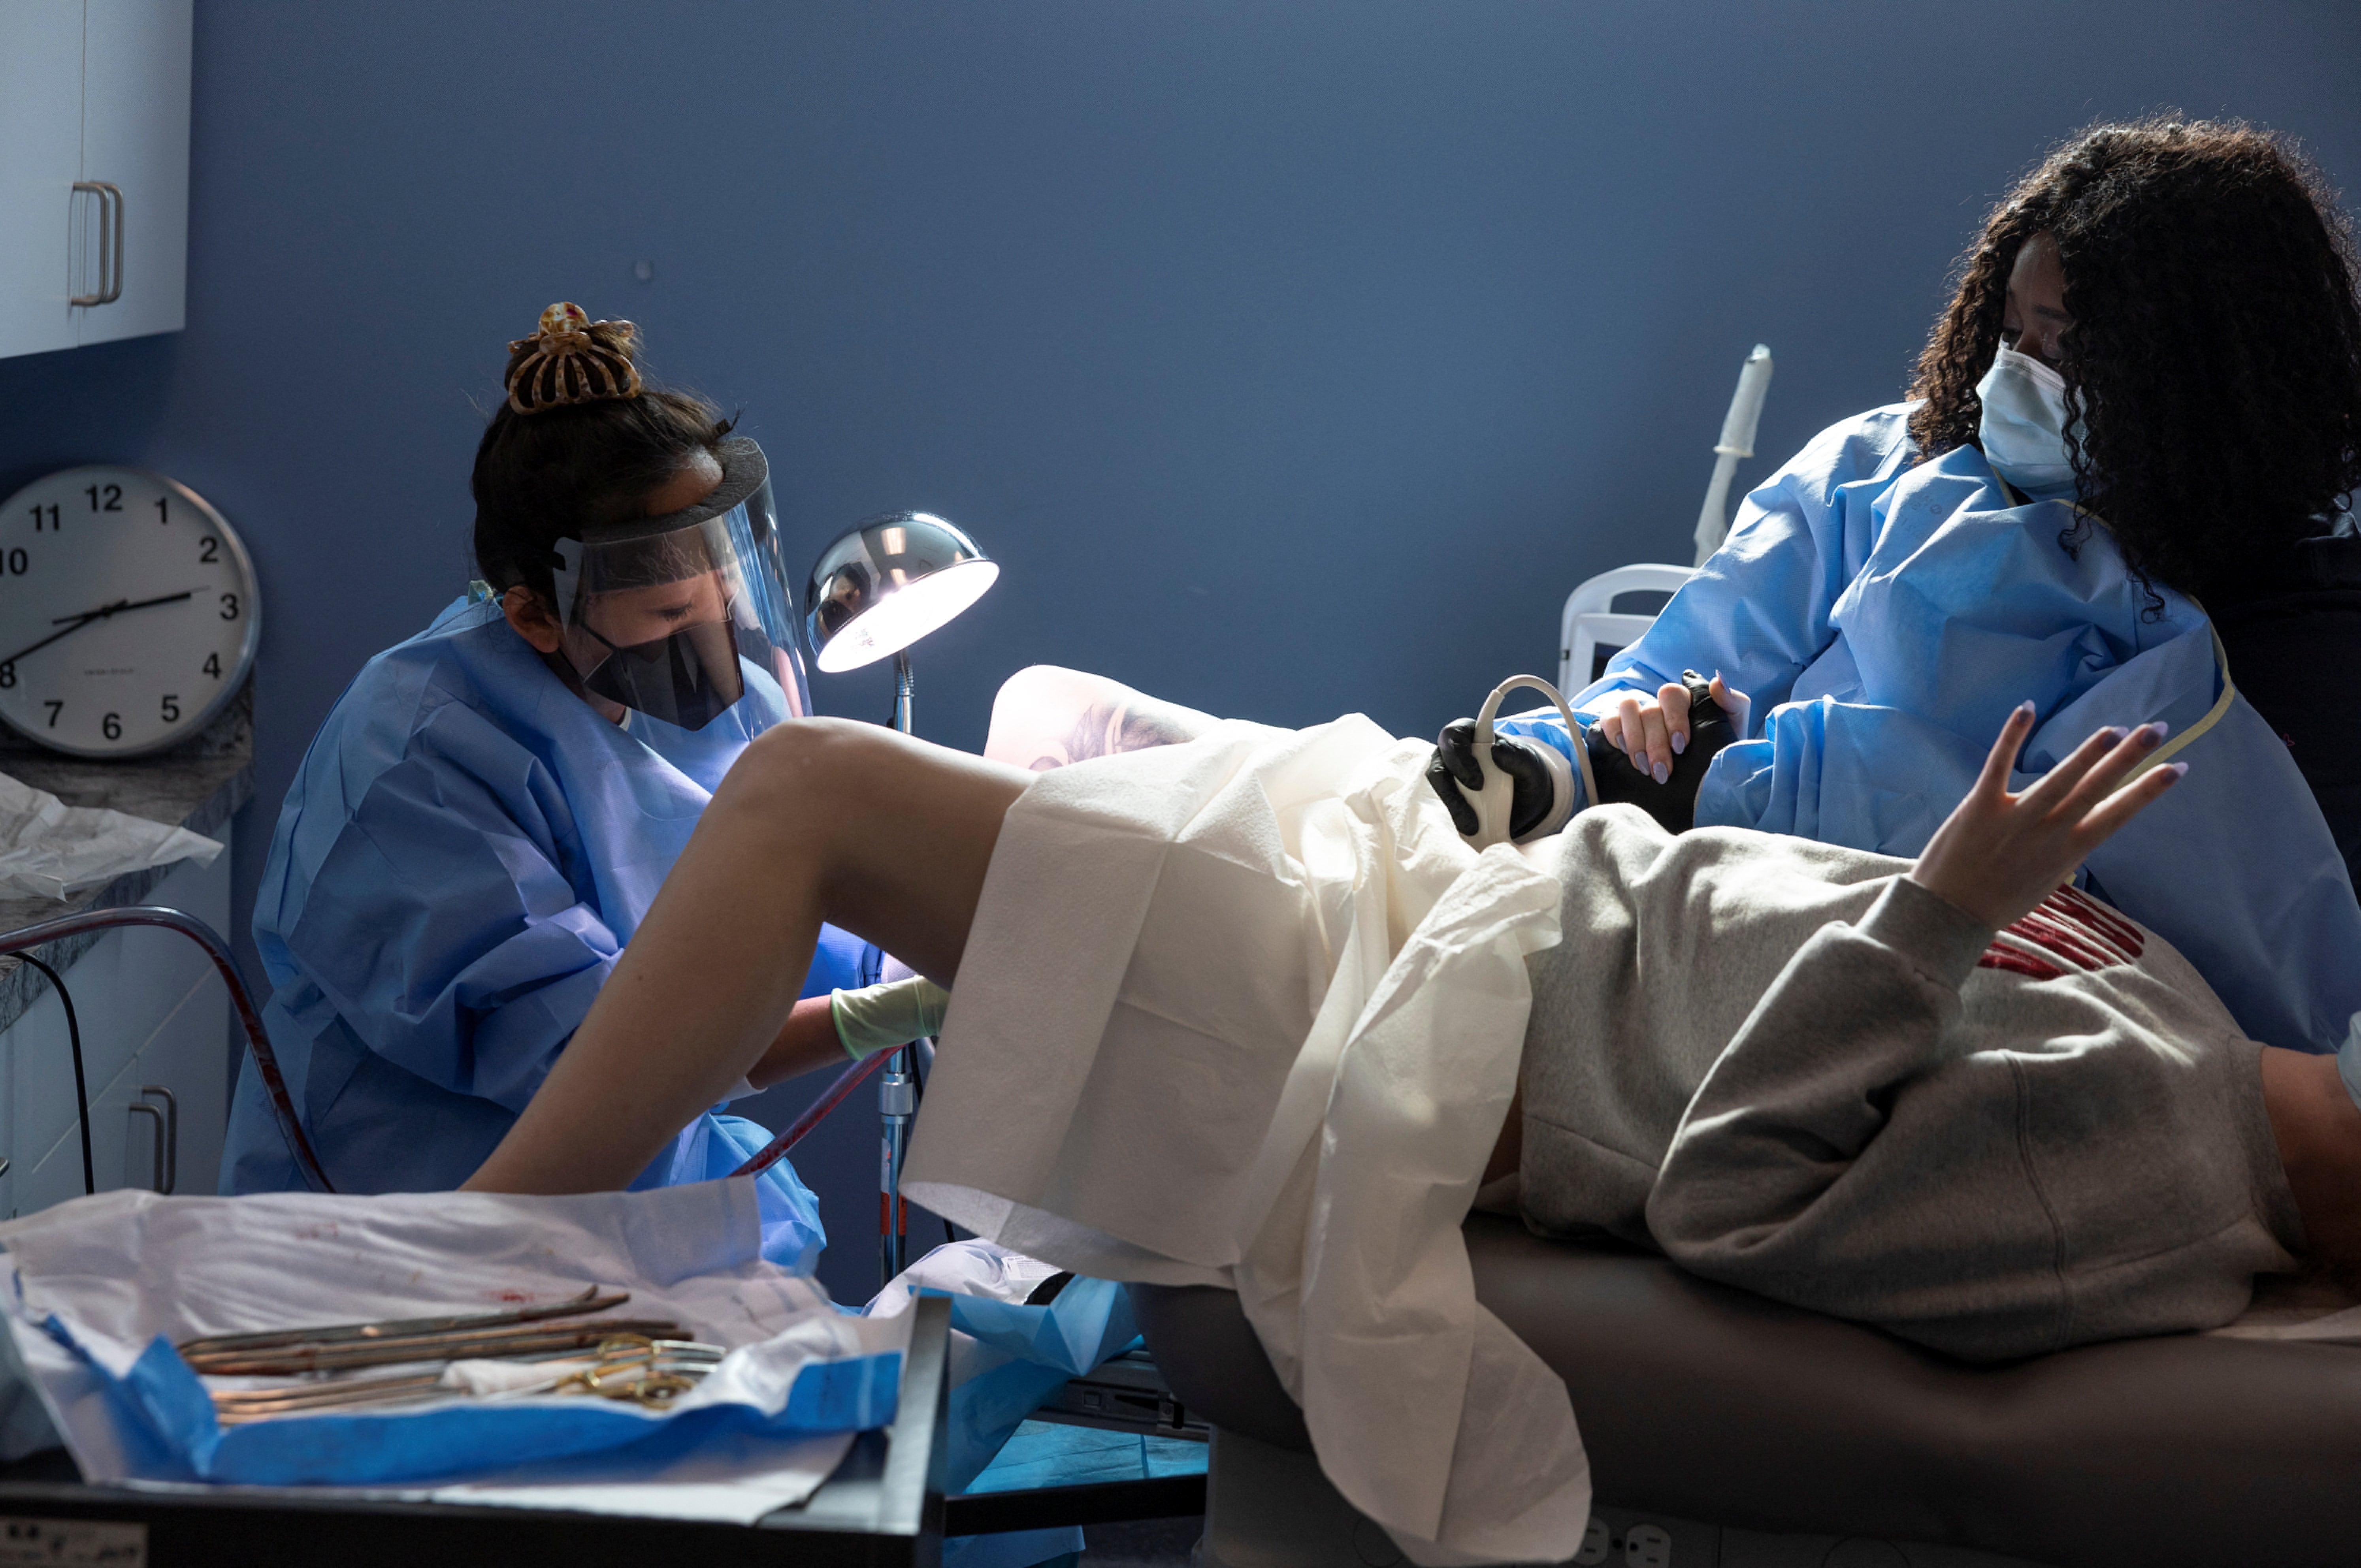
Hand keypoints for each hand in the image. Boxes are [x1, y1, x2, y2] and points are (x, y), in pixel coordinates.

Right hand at [1428, 721, 1568, 840]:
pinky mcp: (1445, 801)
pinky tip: (1466, 832)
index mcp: (1470, 737)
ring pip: (1435, 789)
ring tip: (1471, 828)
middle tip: (1475, 806)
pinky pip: (1438, 808)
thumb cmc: (1525, 775)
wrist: (1525, 802)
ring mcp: (1447, 779)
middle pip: (1437, 764)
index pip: (1453, 735)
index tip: (1477, 782)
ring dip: (1451, 807)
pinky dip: (1450, 819)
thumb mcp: (1530, 767)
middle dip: (1452, 788)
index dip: (1459, 755)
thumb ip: (1517, 756)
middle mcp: (1452, 756)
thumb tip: (1497, 750)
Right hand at [1597, 675, 1750, 783]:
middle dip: (1655, 742)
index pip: (1671, 693)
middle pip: (1648, 707)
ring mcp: (1635, 722)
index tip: (1681, 746)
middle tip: (1663, 771)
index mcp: (1683, 706)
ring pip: (1625, 707)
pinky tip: (1624, 753)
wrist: (1695, 801)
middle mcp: (1657, 711)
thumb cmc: (1715, 767)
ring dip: (1633, 738)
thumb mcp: (1732, 736)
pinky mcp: (1616, 736)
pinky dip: (1612, 732)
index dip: (1674, 717)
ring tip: (1643, 768)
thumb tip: (1714, 680)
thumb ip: (1733, 703)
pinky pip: (1606, 720)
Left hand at [1909, 703, 2182, 929]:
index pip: (2120, 814)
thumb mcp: (2047, 879)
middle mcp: (2049, 833)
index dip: (2150, 789)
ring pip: (2059, 780)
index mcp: (2070, 851)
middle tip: (2158, 728)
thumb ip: (2068, 851)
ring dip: (2088, 753)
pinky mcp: (1980, 807)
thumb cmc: (2001, 897)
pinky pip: (1999, 765)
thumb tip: (2088, 828)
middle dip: (2130, 758)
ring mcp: (2015, 819)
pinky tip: (2028, 707)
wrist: (1949, 915)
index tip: (2178, 766)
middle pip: (2097, 790)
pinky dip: (2014, 735)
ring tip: (2115, 730)